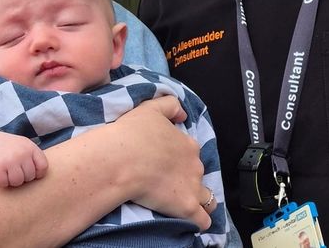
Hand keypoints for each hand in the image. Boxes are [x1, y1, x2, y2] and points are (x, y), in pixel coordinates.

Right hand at [0, 131, 48, 187]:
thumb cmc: (9, 148)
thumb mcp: (25, 146)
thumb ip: (35, 158)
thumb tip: (42, 176)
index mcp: (31, 148)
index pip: (43, 167)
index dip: (37, 173)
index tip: (29, 171)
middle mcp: (21, 153)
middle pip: (29, 177)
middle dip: (22, 177)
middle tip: (14, 170)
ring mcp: (9, 160)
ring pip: (17, 182)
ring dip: (11, 181)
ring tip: (7, 172)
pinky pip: (3, 183)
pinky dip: (0, 182)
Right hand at [109, 96, 210, 230]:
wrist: (121, 159)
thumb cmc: (132, 134)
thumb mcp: (150, 108)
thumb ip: (170, 106)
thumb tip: (182, 114)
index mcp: (187, 144)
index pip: (191, 153)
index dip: (180, 159)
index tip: (166, 163)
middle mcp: (195, 165)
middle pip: (197, 175)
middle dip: (187, 179)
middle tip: (168, 183)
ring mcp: (193, 187)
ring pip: (207, 198)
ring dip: (199, 201)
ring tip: (184, 204)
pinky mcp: (186, 207)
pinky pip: (203, 220)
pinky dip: (199, 221)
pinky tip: (191, 222)